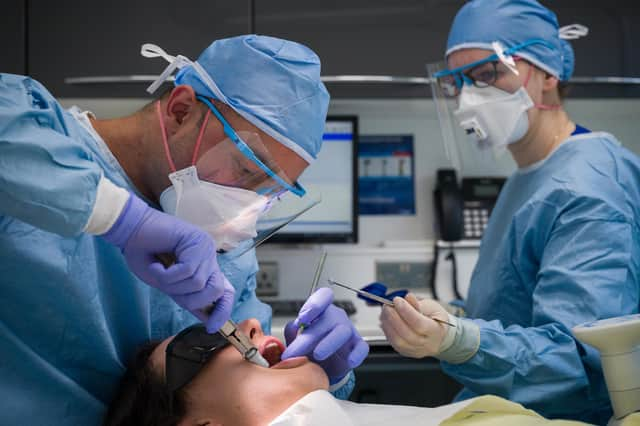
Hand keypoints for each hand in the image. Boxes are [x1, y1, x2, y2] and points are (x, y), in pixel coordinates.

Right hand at [101, 193, 233, 331]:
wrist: (130, 230)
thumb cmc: (144, 255)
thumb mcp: (167, 284)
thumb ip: (187, 297)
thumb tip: (208, 320)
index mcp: (204, 268)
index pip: (225, 291)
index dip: (222, 310)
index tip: (212, 327)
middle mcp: (209, 257)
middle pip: (215, 291)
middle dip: (190, 299)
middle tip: (168, 288)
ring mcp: (206, 248)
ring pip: (198, 283)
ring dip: (173, 285)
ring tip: (158, 272)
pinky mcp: (198, 241)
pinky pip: (187, 271)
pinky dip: (167, 275)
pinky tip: (156, 265)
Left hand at [282, 288, 368, 383]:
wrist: (324, 367)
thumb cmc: (311, 348)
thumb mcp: (297, 339)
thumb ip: (292, 332)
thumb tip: (292, 327)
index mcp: (321, 311)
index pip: (323, 297)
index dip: (314, 304)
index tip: (303, 318)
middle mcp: (335, 318)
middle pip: (328, 319)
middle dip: (310, 336)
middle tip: (295, 351)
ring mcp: (348, 331)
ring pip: (343, 331)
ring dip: (329, 343)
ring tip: (317, 355)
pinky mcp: (358, 346)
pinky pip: (361, 347)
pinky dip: (356, 354)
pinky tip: (349, 361)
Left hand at [379, 293, 449, 358]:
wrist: (437, 335)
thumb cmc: (435, 319)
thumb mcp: (432, 307)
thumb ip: (419, 303)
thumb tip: (408, 297)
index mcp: (437, 332)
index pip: (419, 324)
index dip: (406, 311)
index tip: (397, 300)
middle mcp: (427, 345)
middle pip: (407, 334)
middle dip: (394, 318)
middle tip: (387, 306)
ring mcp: (416, 351)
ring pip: (398, 341)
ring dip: (388, 324)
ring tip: (385, 312)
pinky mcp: (406, 352)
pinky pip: (393, 343)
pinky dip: (387, 331)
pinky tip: (386, 320)